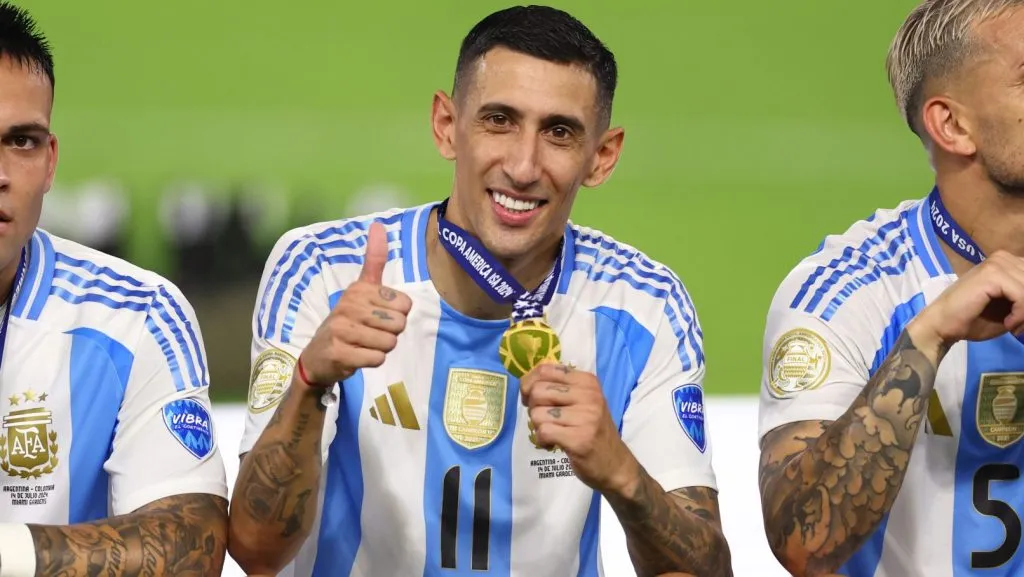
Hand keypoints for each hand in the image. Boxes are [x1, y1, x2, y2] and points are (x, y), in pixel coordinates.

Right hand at [298, 221, 412, 385]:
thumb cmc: (347, 322)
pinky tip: (357, 356)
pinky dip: (372, 361)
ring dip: (381, 348)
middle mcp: (348, 304)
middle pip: (399, 324)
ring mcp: (341, 328)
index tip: (378, 316)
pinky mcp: (339, 352)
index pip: (405, 304)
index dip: (398, 315)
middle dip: (390, 334)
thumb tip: (378, 224)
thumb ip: (373, 260)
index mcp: (358, 289)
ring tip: (363, 344)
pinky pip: (377, 358)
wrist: (317, 356)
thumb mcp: (360, 290)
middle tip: (369, 333)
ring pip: (389, 342)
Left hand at [520, 362, 638, 494]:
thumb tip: (524, 384)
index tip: (533, 398)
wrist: (614, 464)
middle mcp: (588, 395)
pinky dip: (542, 440)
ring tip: (553, 432)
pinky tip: (553, 444)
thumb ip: (557, 388)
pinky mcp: (579, 439)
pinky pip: (543, 432)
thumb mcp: (581, 401)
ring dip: (538, 426)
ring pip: (537, 413)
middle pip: (537, 391)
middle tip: (545, 419)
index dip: (530, 384)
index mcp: (587, 381)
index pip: (544, 370)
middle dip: (533, 408)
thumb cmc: (592, 430)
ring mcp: (585, 417)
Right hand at [909, 251, 1023, 357]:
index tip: (1022, 316)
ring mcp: (997, 263)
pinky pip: (1022, 294)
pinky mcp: (992, 274)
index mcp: (1008, 262)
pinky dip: (1020, 313)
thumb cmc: (972, 320)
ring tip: (1013, 325)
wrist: (942, 325)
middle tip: (1018, 325)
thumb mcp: (1011, 310)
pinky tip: (1008, 322)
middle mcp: (1004, 257)